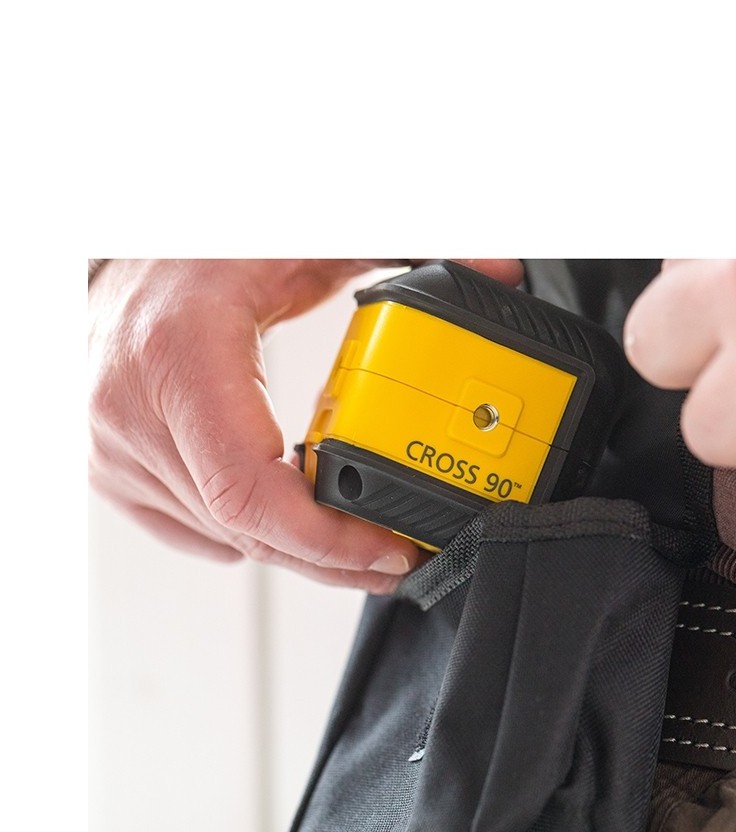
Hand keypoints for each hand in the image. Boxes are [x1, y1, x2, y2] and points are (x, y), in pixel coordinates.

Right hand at [89, 258, 524, 591]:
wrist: (124, 251)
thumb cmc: (200, 247)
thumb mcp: (306, 243)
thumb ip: (406, 256)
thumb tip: (500, 272)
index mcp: (179, 356)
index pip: (250, 492)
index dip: (328, 541)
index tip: (391, 551)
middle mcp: (134, 410)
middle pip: (249, 532)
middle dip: (334, 559)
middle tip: (399, 560)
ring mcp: (115, 448)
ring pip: (227, 541)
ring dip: (300, 550)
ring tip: (361, 542)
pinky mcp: (112, 470)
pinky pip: (196, 533)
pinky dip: (252, 537)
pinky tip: (291, 523)